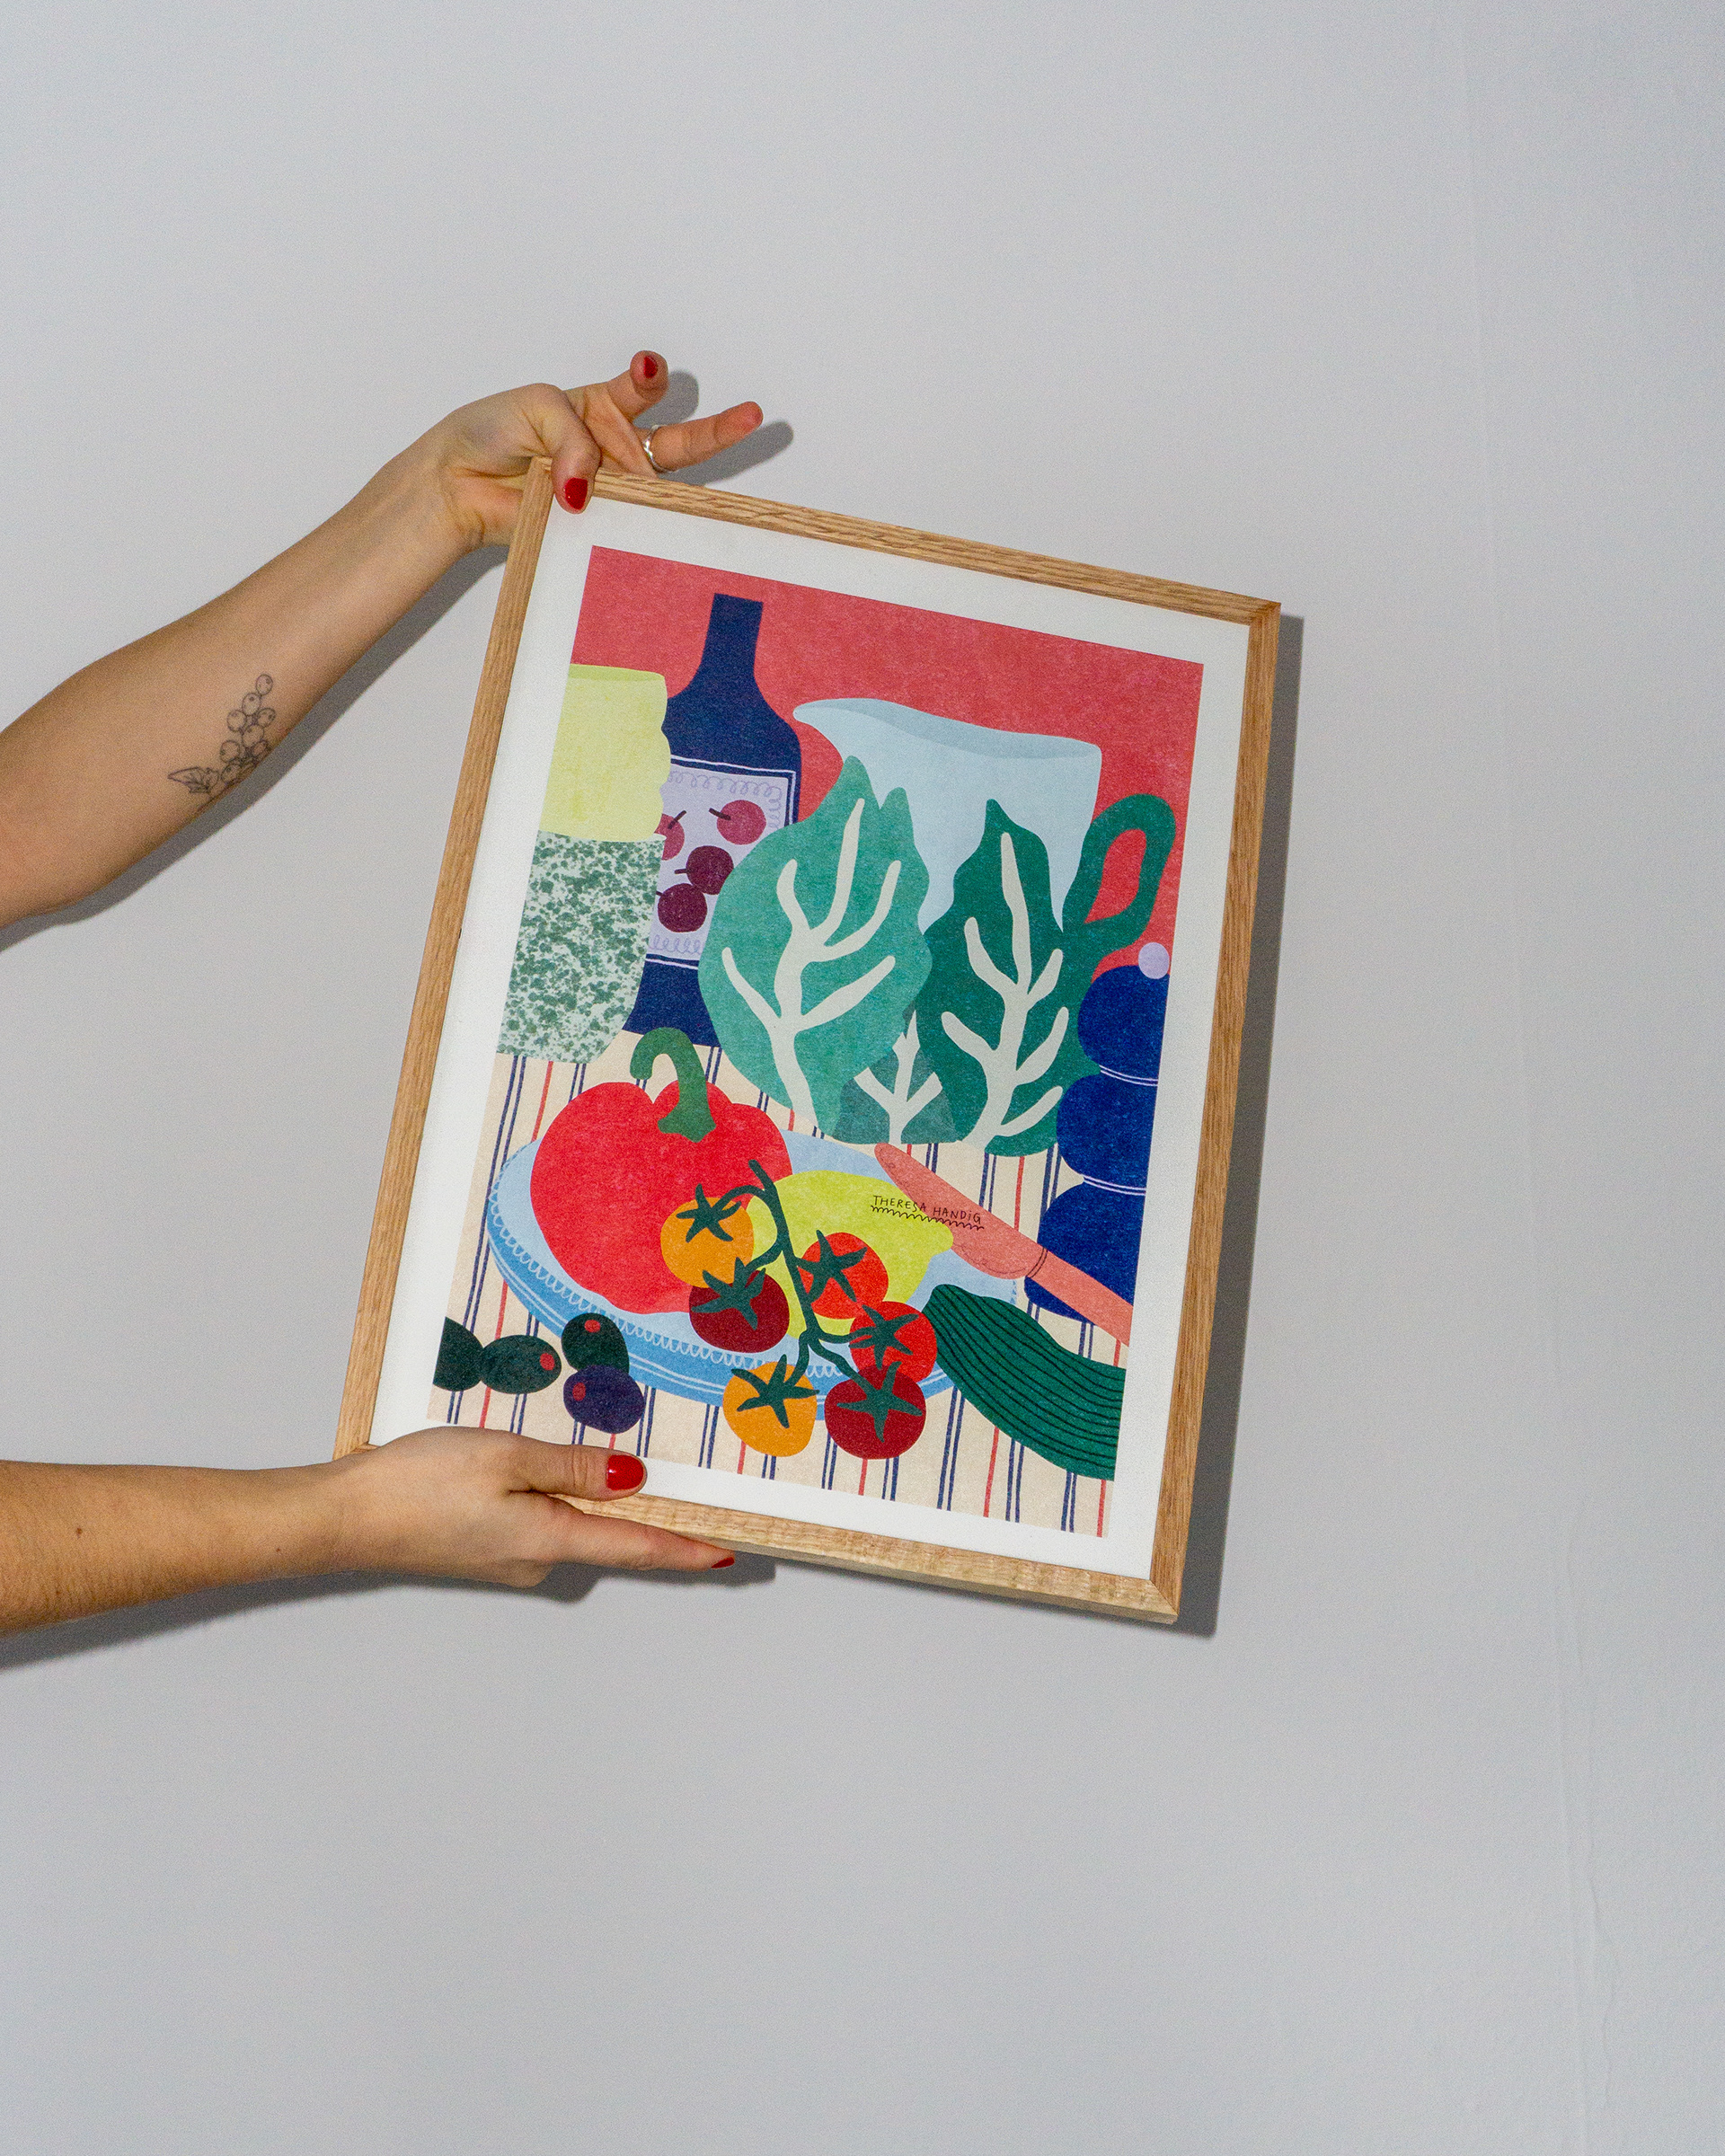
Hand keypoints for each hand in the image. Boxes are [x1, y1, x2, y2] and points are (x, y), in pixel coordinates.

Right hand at [330, 1426, 734, 1586]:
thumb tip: (635, 1480)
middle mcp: (537, 1559)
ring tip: (621, 1464)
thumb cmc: (419, 1485)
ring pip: (570, 1524)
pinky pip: (538, 1520)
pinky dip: (557, 1498)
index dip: (688, 1550)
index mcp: (550, 1539)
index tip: (733, 1554)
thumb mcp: (507, 1458)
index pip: (639, 1547)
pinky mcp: (483, 1546)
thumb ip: (574, 1469)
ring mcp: (508, 1557)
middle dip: (649, 1515)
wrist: (344, 1516)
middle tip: (694, 1490)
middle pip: (610, 1537)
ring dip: (595, 1500)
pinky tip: (548, 1469)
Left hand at [409, 352, 763, 552]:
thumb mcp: (533, 409)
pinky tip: (631, 528)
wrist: (456, 484)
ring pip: (657, 492)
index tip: (651, 369)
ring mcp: (609, 492)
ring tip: (682, 500)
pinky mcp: (595, 528)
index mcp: (602, 408)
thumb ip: (571, 436)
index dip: (652, 377)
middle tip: (755, 416)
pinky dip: (630, 528)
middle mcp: (614, 450)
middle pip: (677, 443)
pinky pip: (623, 528)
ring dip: (669, 492)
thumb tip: (588, 489)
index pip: (642, 389)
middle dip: (718, 430)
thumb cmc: (492, 433)